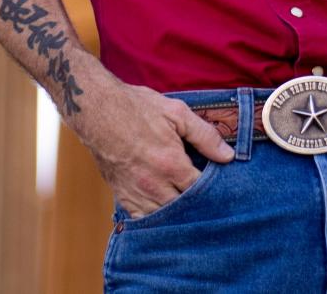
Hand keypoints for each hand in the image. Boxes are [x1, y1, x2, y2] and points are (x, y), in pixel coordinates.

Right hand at [70, 58, 233, 218]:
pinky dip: (157, 217)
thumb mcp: (176, 112)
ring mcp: (137, 194)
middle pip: (185, 208)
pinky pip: (144, 219)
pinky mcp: (123, 197)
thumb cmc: (138, 108)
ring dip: (178, 211)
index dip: (212, 187)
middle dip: (197, 202)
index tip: (217, 181)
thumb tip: (228, 156)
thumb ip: (204, 135)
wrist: (98, 111)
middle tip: (204, 192)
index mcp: (171, 163)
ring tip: (186, 198)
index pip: (201, 189)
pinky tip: (164, 204)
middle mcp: (154, 184)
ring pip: (166, 217)